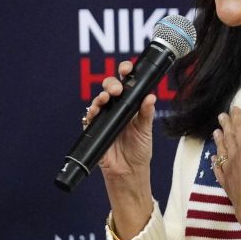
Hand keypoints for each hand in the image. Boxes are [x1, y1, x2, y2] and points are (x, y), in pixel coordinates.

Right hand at [84, 60, 157, 178]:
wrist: (129, 171)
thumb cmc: (139, 150)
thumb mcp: (146, 130)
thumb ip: (146, 113)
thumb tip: (151, 96)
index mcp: (130, 105)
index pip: (126, 83)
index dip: (124, 72)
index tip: (126, 69)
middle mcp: (116, 108)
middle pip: (109, 88)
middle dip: (111, 84)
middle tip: (117, 90)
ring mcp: (105, 118)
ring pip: (98, 101)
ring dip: (100, 97)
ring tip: (106, 99)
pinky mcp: (95, 129)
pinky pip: (89, 118)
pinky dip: (91, 113)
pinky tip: (95, 112)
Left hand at [210, 107, 240, 238]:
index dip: (238, 118)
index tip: (234, 109)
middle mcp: (234, 157)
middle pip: (229, 138)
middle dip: (226, 126)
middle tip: (221, 116)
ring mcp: (228, 171)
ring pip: (222, 152)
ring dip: (219, 141)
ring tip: (215, 132)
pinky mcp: (227, 184)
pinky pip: (219, 170)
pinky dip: (216, 163)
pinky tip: (214, 159)